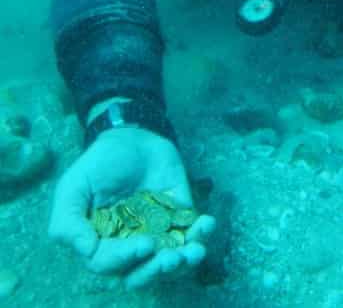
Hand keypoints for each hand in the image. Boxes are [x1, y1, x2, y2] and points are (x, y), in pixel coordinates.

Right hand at [48, 126, 214, 289]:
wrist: (131, 135)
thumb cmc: (99, 163)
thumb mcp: (74, 187)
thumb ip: (68, 221)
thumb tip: (86, 251)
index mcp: (102, 243)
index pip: (112, 264)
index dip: (127, 259)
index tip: (145, 244)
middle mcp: (129, 244)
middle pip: (143, 273)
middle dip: (158, 271)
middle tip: (172, 259)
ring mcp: (157, 231)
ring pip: (170, 261)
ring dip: (184, 262)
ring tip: (196, 251)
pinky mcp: (179, 216)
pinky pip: (192, 233)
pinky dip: (202, 233)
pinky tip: (207, 223)